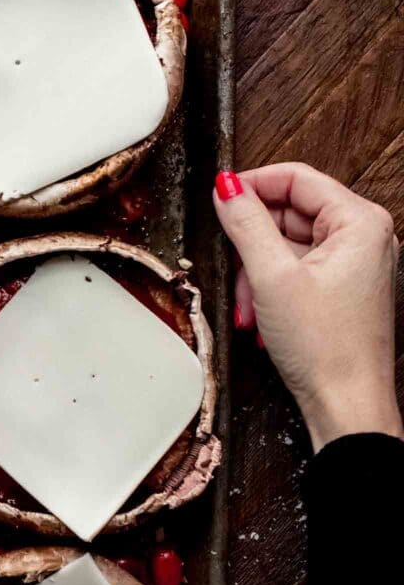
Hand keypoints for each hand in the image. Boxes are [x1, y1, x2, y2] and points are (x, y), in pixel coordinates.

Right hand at [214, 163, 401, 451]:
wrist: (347, 406)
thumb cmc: (326, 349)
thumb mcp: (271, 277)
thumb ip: (246, 224)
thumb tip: (226, 187)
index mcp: (360, 222)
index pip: (296, 178)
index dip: (252, 185)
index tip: (219, 197)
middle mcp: (365, 238)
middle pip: (290, 213)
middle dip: (253, 244)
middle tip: (232, 267)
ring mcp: (356, 265)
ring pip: (289, 245)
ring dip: (258, 272)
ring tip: (247, 305)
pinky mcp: (343, 290)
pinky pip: (298, 271)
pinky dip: (272, 288)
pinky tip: (260, 316)